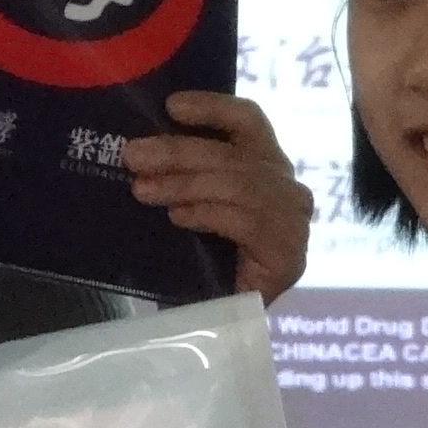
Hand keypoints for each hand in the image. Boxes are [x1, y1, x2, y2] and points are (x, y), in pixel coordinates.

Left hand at [124, 90, 311, 301]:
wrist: (226, 322)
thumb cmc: (207, 259)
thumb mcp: (195, 203)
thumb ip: (186, 175)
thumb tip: (140, 148)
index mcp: (268, 165)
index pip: (249, 122)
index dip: (213, 107)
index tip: (171, 106)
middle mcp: (288, 187)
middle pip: (234, 155)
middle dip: (178, 152)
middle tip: (133, 156)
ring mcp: (294, 222)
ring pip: (237, 186)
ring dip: (184, 184)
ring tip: (143, 190)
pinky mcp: (289, 255)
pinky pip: (245, 221)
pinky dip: (207, 214)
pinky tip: (177, 217)